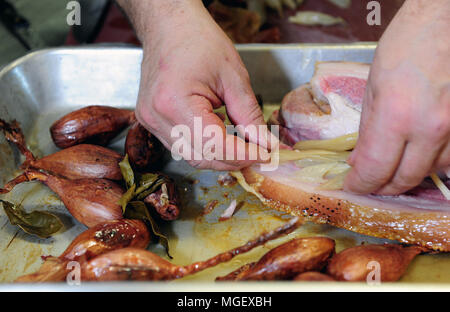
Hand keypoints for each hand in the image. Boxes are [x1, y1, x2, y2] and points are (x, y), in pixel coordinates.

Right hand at [119, 0, 275, 169]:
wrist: (168, 27)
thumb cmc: (198, 41)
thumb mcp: (233, 76)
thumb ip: (249, 115)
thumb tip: (265, 143)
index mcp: (175, 102)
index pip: (214, 145)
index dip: (243, 154)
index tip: (266, 154)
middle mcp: (157, 118)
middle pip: (202, 157)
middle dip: (234, 160)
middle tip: (259, 152)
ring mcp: (150, 122)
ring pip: (191, 156)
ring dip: (220, 156)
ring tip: (242, 144)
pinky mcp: (151, 122)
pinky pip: (182, 146)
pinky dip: (205, 147)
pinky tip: (220, 135)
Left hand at [345, 0, 449, 194]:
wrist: (448, 18)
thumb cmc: (408, 43)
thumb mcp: (374, 85)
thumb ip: (368, 129)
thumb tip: (359, 161)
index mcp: (397, 114)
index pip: (375, 168)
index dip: (361, 184)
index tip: (352, 186)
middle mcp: (431, 127)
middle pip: (406, 178)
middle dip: (384, 186)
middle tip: (371, 184)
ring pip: (434, 171)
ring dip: (411, 174)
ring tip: (395, 168)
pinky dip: (435, 161)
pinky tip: (422, 153)